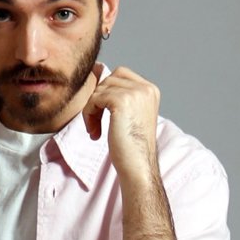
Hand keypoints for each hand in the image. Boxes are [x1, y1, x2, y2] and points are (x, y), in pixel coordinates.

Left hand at [82, 63, 159, 182]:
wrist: (138, 165)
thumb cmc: (131, 144)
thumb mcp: (131, 113)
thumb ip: (122, 95)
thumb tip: (97, 75)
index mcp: (150, 90)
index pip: (120, 74)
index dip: (105, 91)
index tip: (102, 113)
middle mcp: (146, 88)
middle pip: (108, 80)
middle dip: (97, 100)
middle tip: (95, 123)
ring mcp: (135, 93)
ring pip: (99, 90)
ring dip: (91, 109)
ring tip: (95, 129)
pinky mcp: (122, 101)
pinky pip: (94, 99)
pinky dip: (89, 114)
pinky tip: (94, 132)